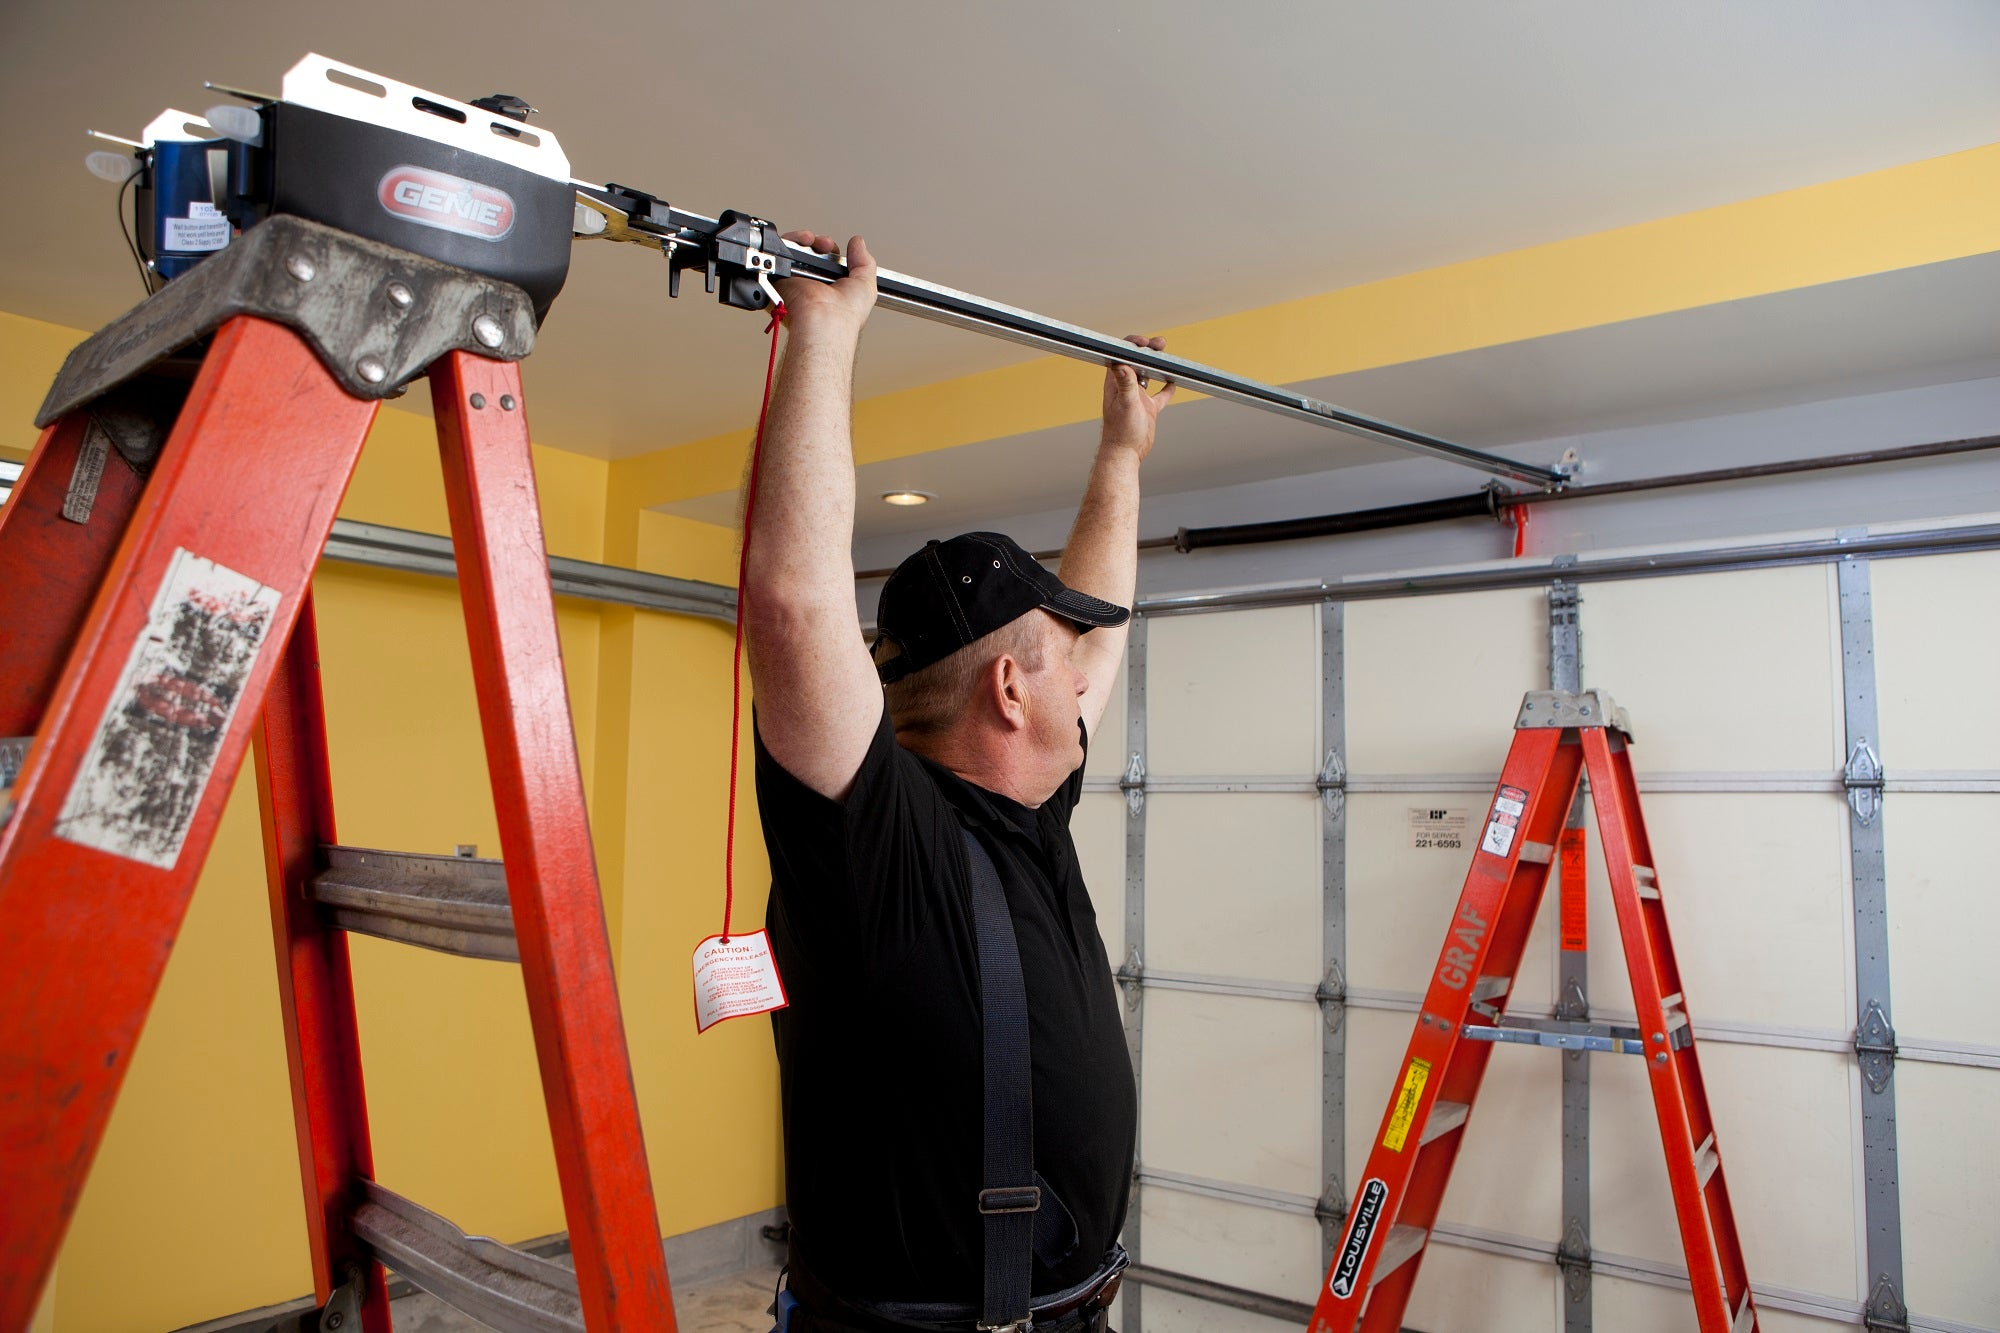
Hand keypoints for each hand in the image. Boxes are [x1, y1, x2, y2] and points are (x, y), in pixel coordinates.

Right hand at [775, 232, 877, 335]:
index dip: (830, 251)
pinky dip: (786, 243)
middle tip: (824, 245)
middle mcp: (810, 286)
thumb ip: (864, 262)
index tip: (832, 248)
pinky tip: (798, 243)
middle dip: (817, 242)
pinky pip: (777, 255)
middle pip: (810, 254)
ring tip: (810, 240)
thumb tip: (858, 242)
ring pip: (794, 252)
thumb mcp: (865, 285)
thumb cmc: (846, 313)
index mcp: (828, 289)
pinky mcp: (778, 280)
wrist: (825, 319)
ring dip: (803, 240)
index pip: (826, 263)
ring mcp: (793, 282)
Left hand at [1101, 334, 1175, 459]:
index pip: (1121, 355)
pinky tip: (1174, 381)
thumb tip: (1120, 362)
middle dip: (1148, 350)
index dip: (1132, 345)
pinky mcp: (1148, 409)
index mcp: (1116, 382)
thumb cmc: (1121, 432)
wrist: (1125, 454)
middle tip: (1160, 344)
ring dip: (1157, 364)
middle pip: (1137, 361)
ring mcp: (1137, 397)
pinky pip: (1160, 395)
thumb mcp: (1126, 404)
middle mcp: (1125, 387)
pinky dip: (1167, 388)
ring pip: (1148, 374)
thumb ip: (1125, 383)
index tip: (1145, 343)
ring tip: (1166, 356)